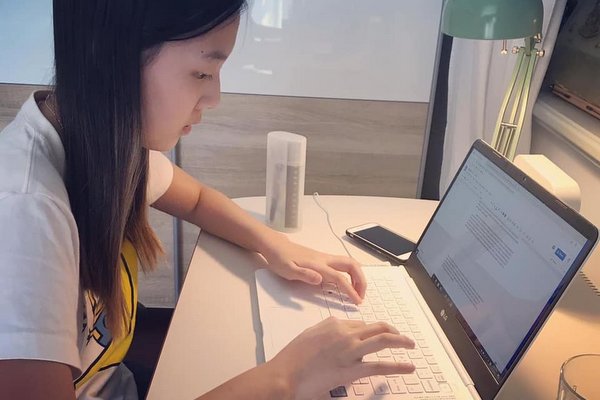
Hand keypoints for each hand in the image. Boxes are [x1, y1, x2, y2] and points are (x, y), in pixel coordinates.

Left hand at [260, 236, 365, 303]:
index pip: (340, 278)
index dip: (351, 290)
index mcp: (318, 264)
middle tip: (361, 296)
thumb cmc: (280, 259)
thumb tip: (320, 279)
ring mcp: (325, 258)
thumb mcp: (287, 269)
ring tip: (357, 291)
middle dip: (361, 280)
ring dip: (357, 276)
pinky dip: (351, 274)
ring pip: (349, 264)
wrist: (275, 245)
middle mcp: (325, 259)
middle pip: (351, 265)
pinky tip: (347, 284)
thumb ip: (304, 274)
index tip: (357, 301)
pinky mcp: (323, 259)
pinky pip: (343, 265)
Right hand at [267, 317, 415, 399]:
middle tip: (401, 336)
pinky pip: (380, 365)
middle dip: (392, 330)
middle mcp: (345, 333)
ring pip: (383, 340)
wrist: (285, 374)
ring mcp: (350, 350)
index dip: (371, 331)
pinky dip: (397, 365)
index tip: (378, 335)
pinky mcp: (352, 369)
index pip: (360, 324)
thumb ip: (326, 332)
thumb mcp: (309, 336)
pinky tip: (408, 366)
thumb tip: (337, 333)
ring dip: (401, 341)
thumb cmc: (292, 358)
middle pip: (376, 327)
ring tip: (411, 344)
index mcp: (333, 324)